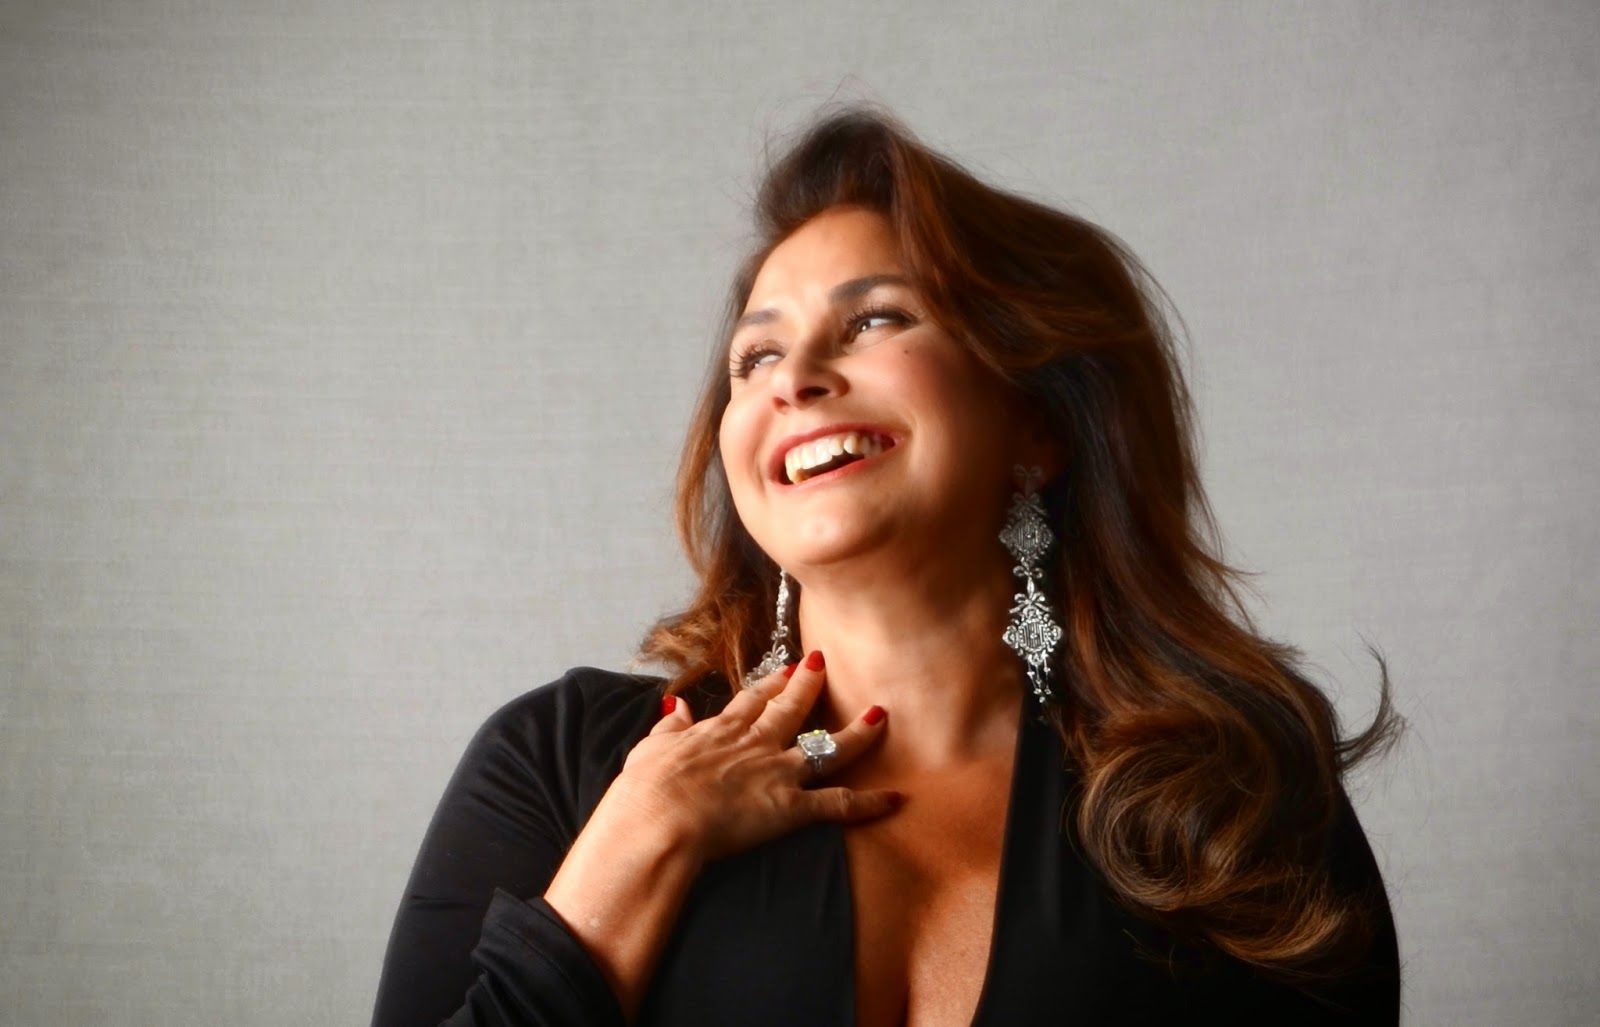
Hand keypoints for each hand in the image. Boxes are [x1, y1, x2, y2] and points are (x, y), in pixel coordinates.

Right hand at [609, 652, 899, 864]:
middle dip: (812, 685)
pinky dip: (870, 803)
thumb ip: (669, 726)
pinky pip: (839, 804)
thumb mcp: (651, 748)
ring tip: (881, 715)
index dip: (773, 683)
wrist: (660, 819)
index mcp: (722, 731)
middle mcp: (756, 744)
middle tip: (828, 664)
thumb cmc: (647, 790)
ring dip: (859, 732)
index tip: (789, 668)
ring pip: (829, 747)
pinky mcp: (791, 807)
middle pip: (793, 708)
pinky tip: (896, 798)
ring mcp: (778, 773)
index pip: (753, 699)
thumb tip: (675, 707)